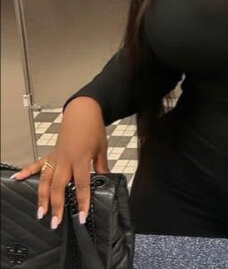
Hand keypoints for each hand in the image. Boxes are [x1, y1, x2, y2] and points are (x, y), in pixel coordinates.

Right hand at [10, 97, 109, 229]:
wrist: (84, 111)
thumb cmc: (94, 128)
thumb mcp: (101, 148)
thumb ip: (101, 165)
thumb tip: (105, 179)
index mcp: (81, 159)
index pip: (82, 185)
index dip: (82, 202)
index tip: (81, 217)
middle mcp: (65, 160)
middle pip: (59, 186)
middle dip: (57, 206)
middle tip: (55, 222)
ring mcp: (56, 156)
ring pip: (46, 180)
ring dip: (42, 197)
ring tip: (40, 213)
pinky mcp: (52, 153)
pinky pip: (38, 164)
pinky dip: (27, 171)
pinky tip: (17, 178)